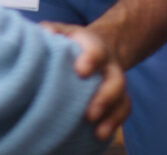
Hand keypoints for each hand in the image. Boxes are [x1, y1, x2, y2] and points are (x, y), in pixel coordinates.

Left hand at [39, 21, 129, 141]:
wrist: (95, 48)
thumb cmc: (71, 41)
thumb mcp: (61, 31)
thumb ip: (52, 31)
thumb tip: (44, 33)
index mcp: (92, 44)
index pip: (96, 49)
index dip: (91, 59)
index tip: (81, 71)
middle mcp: (108, 64)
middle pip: (116, 79)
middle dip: (105, 96)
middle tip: (89, 113)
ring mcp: (114, 81)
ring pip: (122, 97)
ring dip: (111, 114)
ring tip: (96, 130)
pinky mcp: (117, 98)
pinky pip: (122, 110)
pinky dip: (113, 122)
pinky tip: (100, 134)